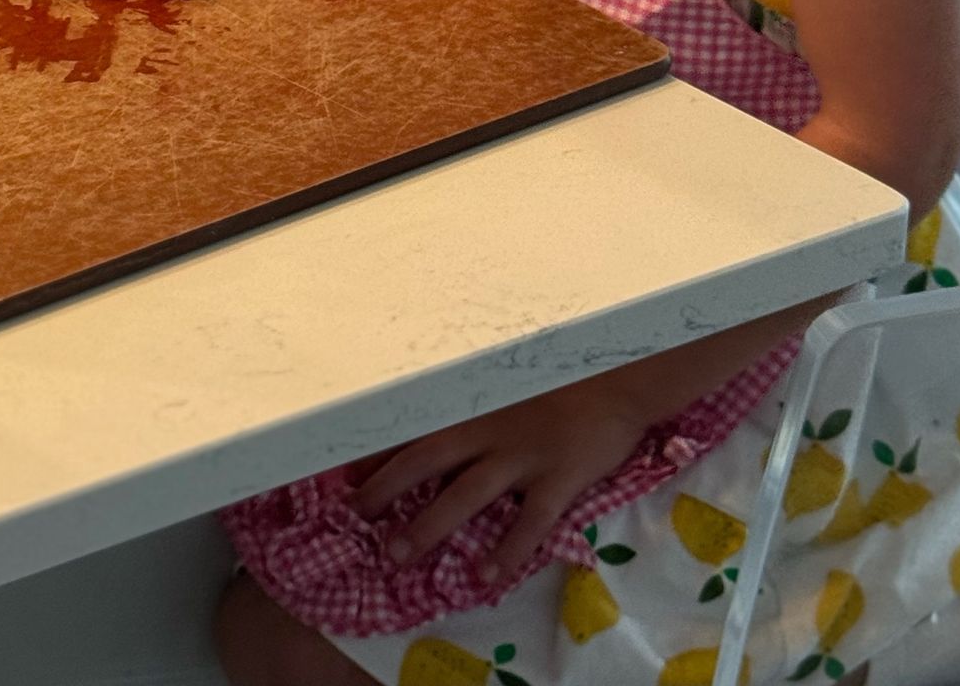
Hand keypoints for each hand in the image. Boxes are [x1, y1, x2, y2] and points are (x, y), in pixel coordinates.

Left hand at [350, 371, 653, 583]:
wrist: (617, 379)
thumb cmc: (557, 380)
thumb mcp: (504, 381)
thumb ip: (468, 401)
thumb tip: (422, 422)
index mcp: (474, 402)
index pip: (415, 424)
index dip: (378, 447)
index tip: (342, 470)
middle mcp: (489, 427)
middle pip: (425, 457)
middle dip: (386, 487)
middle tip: (356, 516)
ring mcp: (522, 454)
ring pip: (465, 493)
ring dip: (428, 524)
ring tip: (398, 554)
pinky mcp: (558, 477)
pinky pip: (528, 521)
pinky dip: (506, 550)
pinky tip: (485, 579)